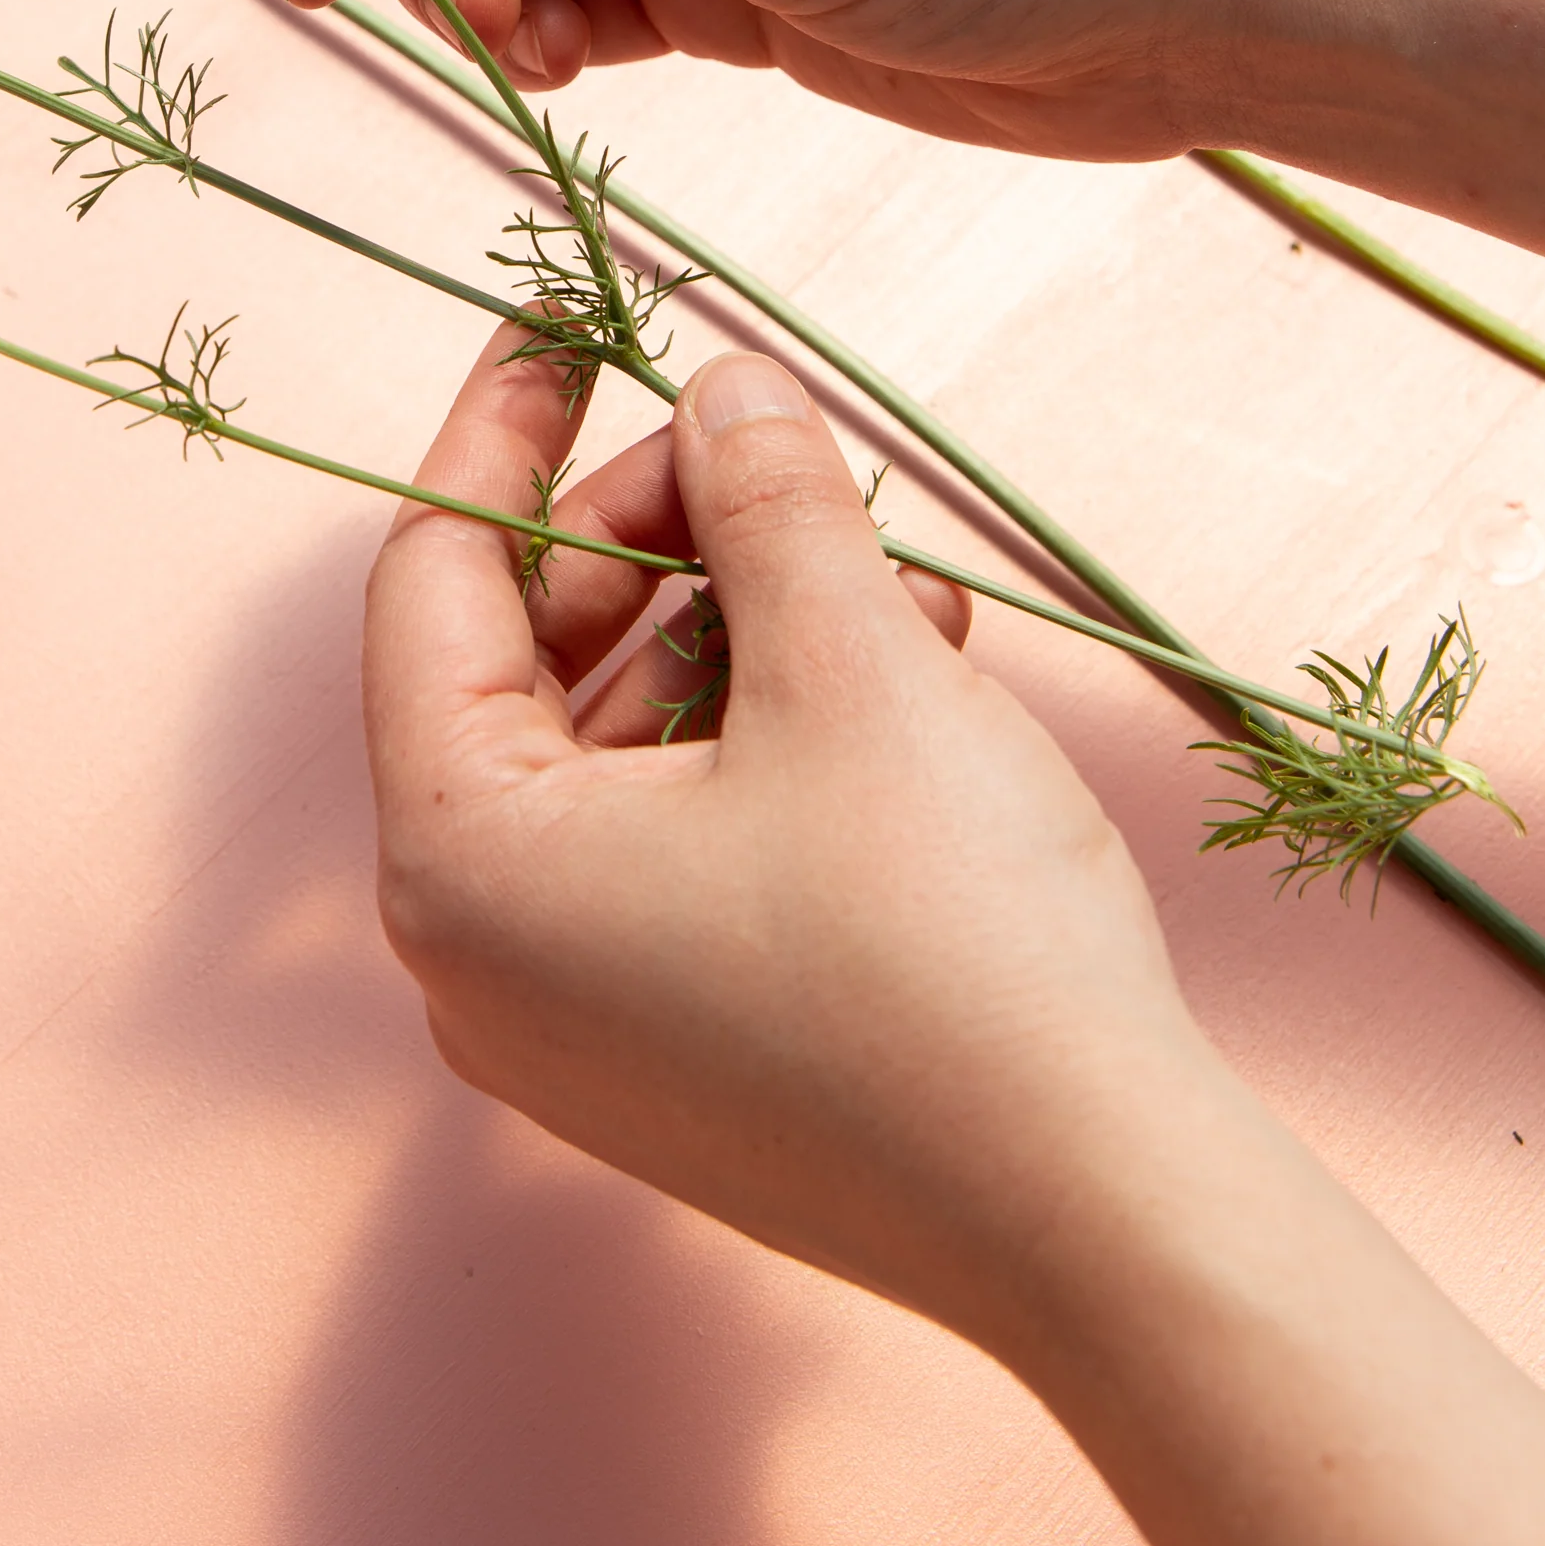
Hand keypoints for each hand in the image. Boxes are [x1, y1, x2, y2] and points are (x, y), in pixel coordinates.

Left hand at [367, 326, 1212, 1346]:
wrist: (1109, 1223)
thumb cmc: (955, 951)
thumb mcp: (850, 664)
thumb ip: (763, 496)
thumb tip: (722, 392)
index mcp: (461, 861)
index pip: (434, 578)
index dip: (509, 429)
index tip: (571, 322)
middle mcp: (481, 960)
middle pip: (525, 664)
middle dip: (659, 536)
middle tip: (773, 450)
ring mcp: (579, 1029)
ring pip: (622, 753)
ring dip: (741, 632)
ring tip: (881, 565)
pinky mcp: (681, 1062)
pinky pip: (682, 848)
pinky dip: (772, 743)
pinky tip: (909, 671)